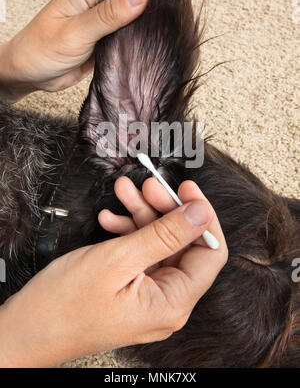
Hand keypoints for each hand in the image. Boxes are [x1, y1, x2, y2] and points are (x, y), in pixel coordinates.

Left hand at [0, 0, 148, 102]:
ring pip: (128, 26)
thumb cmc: (41, 50)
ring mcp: (99, 24)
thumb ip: (110, 14)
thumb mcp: (78, 31)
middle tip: (153, 33)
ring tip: (147, 45)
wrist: (29, 76)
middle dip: (140, 19)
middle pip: (129, 5)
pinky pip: (122, 42)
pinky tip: (138, 53)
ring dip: (134, 36)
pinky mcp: (102, 42)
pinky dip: (129, 48)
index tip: (158, 11)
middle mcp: (94, 3)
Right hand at [0, 180, 226, 366]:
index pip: (210, 252)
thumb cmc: (64, 305)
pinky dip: (128, 234)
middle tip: (145, 185)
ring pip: (159, 246)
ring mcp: (148, 298)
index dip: (202, 216)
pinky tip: (110, 221)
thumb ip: (164, 235)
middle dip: (164, 209)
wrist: (26, 330)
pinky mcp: (131, 292)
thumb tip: (201, 213)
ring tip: (123, 193)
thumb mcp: (117, 260)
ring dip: (142, 216)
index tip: (186, 188)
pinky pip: (140, 256)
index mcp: (172, 302)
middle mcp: (166, 303)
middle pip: (182, 245)